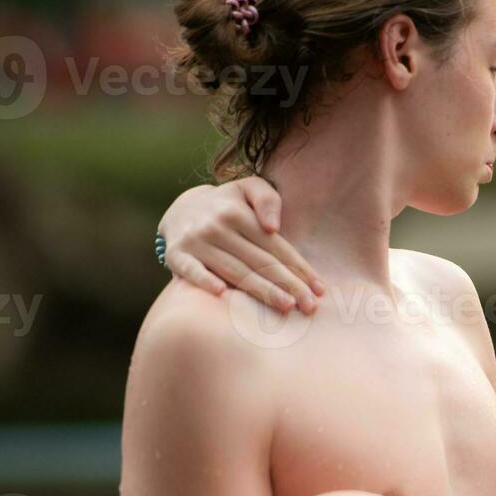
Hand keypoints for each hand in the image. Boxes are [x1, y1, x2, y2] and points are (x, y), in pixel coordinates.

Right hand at [157, 176, 324, 312]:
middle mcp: (216, 226)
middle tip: (309, 305)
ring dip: (261, 290)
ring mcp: (195, 242)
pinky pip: (192, 271)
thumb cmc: (227, 204)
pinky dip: (204, 281)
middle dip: (288, 285)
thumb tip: (274, 226)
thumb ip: (267, 199)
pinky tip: (222, 293)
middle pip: (260, 262)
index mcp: (238, 213)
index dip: (299, 268)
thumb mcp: (248, 188)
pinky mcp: (177, 256)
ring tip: (286, 306)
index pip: (275, 246)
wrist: (181, 208)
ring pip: (235, 271)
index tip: (319, 289)